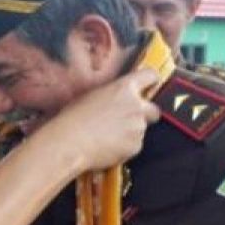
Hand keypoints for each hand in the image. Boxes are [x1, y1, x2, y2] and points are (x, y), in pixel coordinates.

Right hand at [45, 68, 162, 170]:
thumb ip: (112, 95)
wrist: (70, 142)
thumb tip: (115, 99)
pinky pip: (134, 146)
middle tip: (129, 120)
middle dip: (147, 115)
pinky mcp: (136, 146)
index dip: (151, 81)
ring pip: (141, 130)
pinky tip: (108, 147)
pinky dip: (125, 148)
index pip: (150, 76)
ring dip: (130, 133)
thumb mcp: (92, 95)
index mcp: (124, 88)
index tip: (151, 85)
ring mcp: (138, 127)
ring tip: (108, 137)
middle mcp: (136, 106)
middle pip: (154, 110)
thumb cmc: (73, 118)